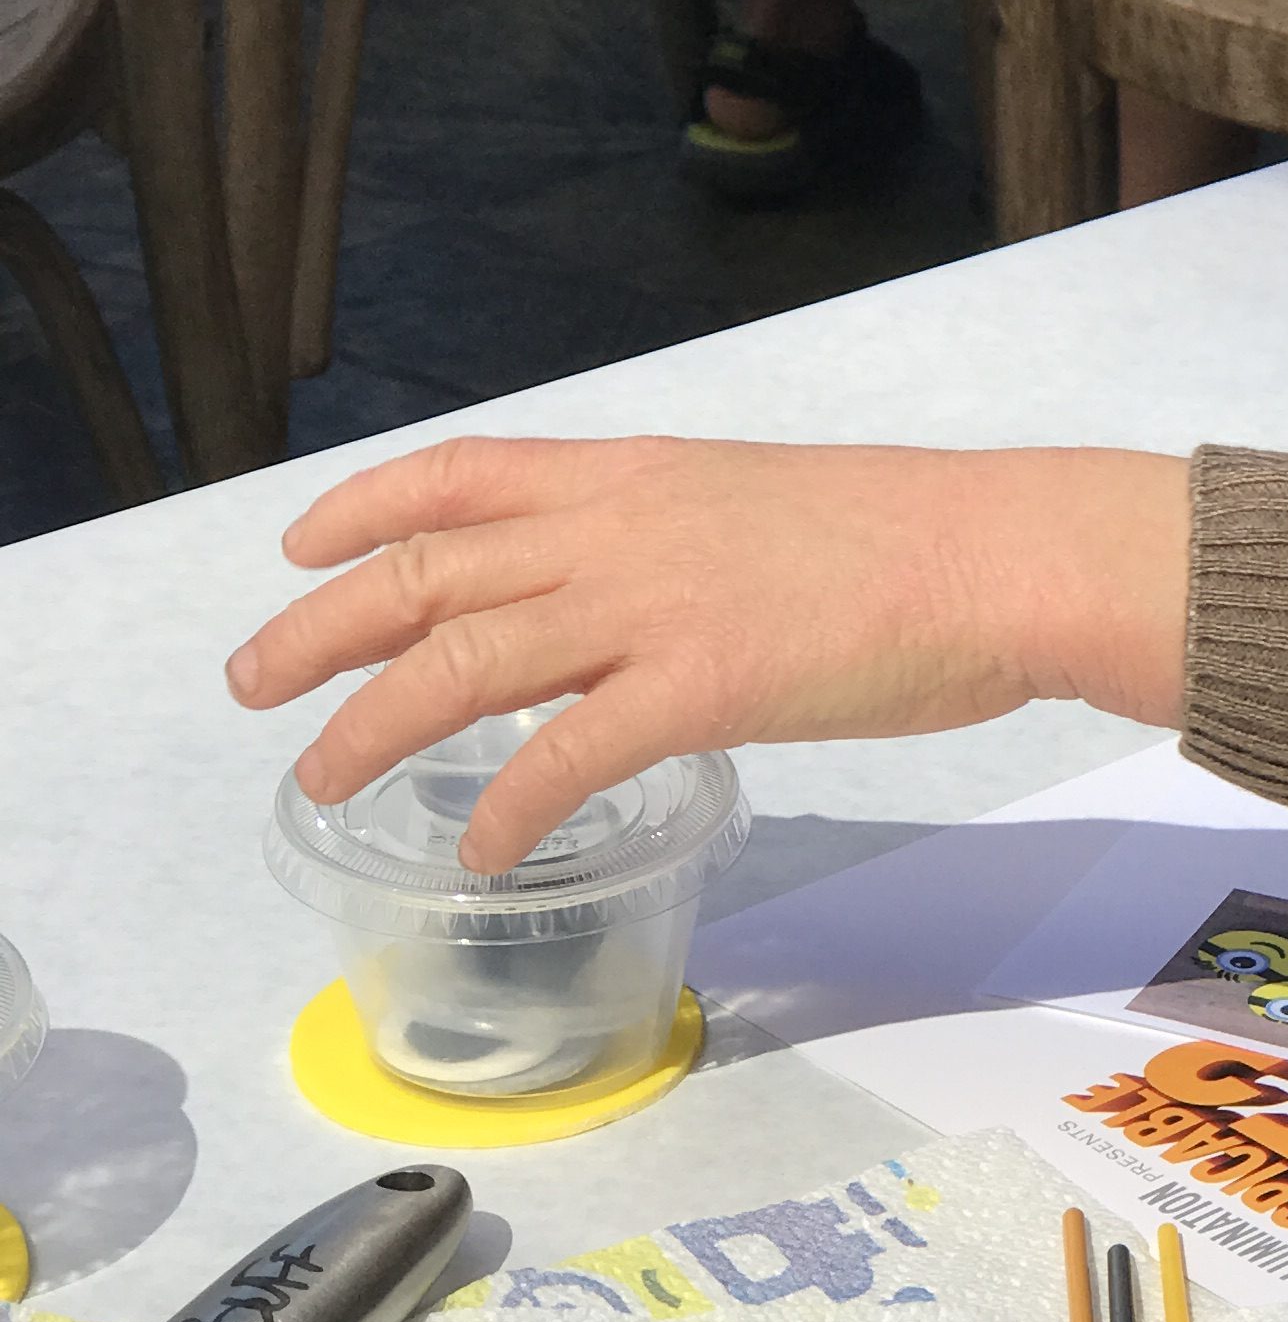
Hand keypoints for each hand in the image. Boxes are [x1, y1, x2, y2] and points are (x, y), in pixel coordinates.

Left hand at [225, 434, 1192, 869]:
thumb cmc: (913, 538)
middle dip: (322, 626)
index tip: (304, 543)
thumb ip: (682, 541)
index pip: (465, 472)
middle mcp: (620, 529)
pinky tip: (481, 849)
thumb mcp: (764, 503)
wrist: (1000, 554)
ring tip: (320, 778)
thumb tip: (641, 595)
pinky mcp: (701, 686)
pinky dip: (509, 807)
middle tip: (254, 682)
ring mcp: (653, 606)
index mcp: (639, 475)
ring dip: (373, 724)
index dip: (366, 505)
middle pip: (428, 568)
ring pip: (463, 658)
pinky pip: (568, 755)